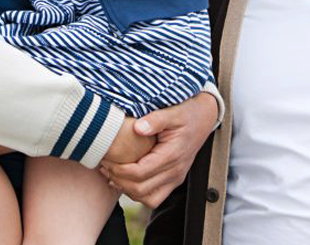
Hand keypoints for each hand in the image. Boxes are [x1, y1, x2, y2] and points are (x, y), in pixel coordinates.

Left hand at [99, 92, 217, 207]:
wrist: (205, 117)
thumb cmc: (187, 112)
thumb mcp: (172, 111)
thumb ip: (156, 119)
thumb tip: (137, 128)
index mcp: (173, 155)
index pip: (140, 173)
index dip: (119, 170)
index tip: (106, 159)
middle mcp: (175, 171)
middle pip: (141, 189)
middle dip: (118, 180)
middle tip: (104, 166)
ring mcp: (176, 178)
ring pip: (147, 198)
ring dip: (127, 190)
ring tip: (111, 174)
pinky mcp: (174, 179)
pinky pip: (155, 197)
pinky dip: (138, 193)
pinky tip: (126, 179)